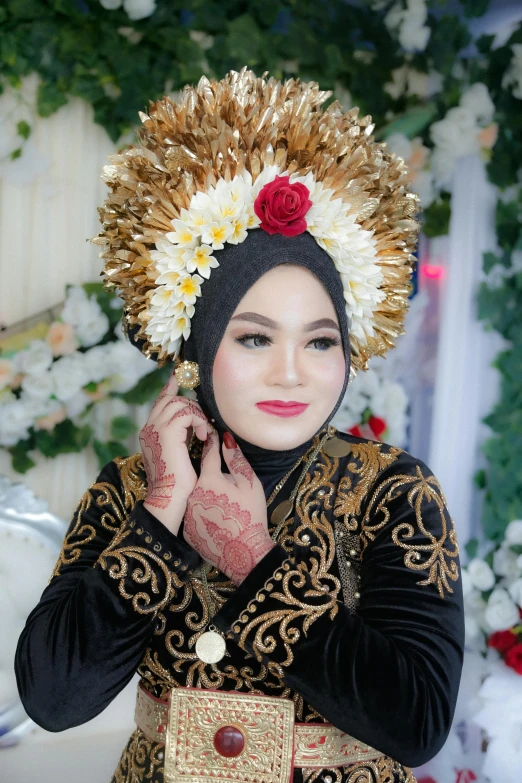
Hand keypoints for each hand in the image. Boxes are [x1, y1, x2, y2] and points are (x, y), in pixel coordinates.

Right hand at [139, 374, 209, 534]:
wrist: (169, 499)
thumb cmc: (177, 484)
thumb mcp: (178, 455)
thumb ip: (180, 437)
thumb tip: (194, 425)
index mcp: (149, 433)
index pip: (160, 402)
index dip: (170, 388)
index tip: (178, 376)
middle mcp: (149, 428)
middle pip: (171, 399)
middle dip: (191, 405)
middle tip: (202, 423)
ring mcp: (155, 428)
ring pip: (180, 403)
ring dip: (196, 415)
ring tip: (202, 433)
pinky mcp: (167, 432)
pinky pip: (187, 413)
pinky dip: (198, 422)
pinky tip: (202, 437)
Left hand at [183, 431, 273, 584]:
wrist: (245, 553)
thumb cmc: (251, 515)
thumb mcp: (249, 484)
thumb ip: (236, 460)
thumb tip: (226, 439)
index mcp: (209, 479)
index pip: (208, 454)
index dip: (212, 444)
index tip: (213, 435)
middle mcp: (193, 494)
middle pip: (204, 479)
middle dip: (215, 480)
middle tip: (231, 492)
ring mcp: (188, 513)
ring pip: (199, 497)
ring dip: (209, 498)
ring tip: (227, 511)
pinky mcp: (187, 530)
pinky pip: (196, 515)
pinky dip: (205, 515)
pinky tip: (219, 524)